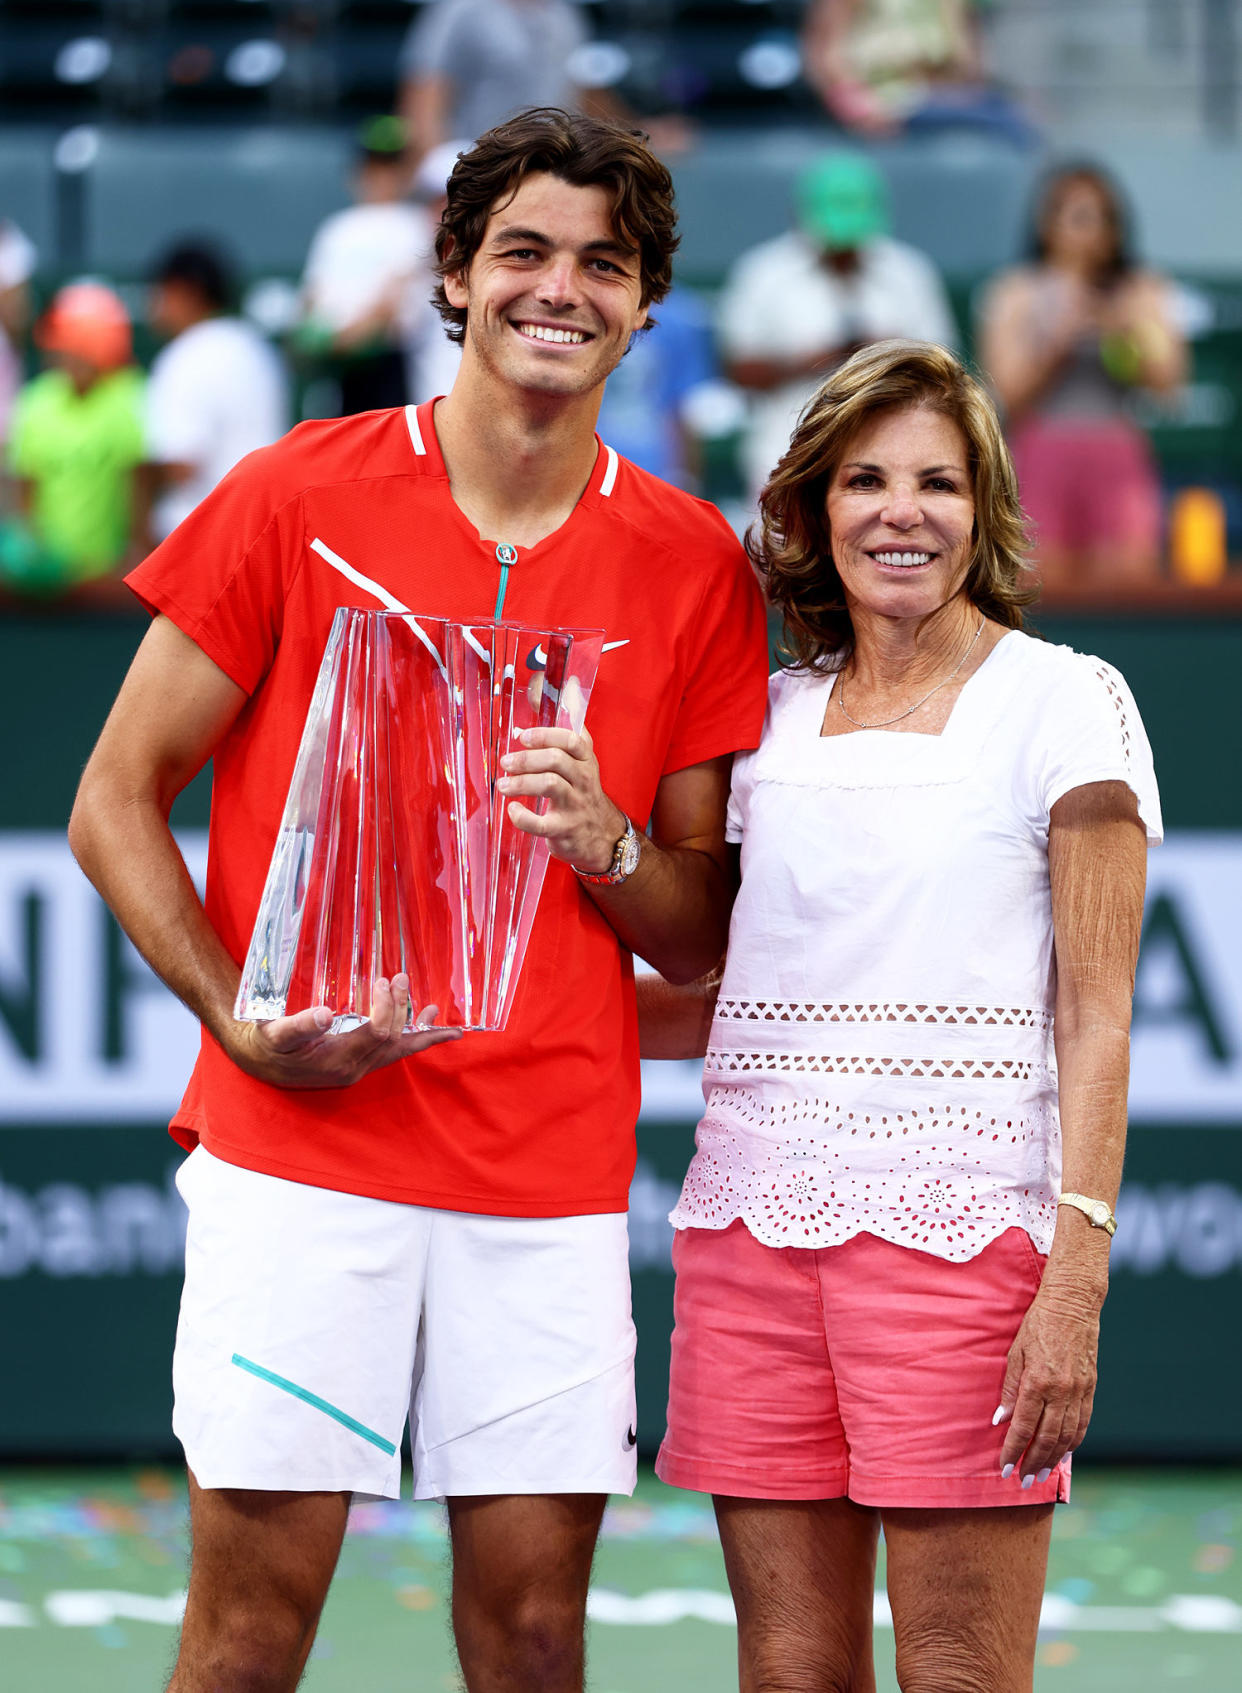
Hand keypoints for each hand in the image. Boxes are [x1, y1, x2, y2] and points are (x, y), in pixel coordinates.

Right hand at [224, 974, 461, 1089]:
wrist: (258, 1061)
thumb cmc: (267, 1044)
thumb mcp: (276, 1034)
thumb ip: (300, 1026)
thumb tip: (324, 1014)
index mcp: (338, 1061)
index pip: (378, 1032)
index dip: (387, 1007)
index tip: (383, 980)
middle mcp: (354, 1069)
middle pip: (391, 1038)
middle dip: (402, 1008)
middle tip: (401, 978)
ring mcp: (357, 1068)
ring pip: (397, 1050)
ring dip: (418, 1030)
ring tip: (439, 1014)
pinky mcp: (357, 1063)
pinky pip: (390, 1053)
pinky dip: (411, 1040)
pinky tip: (424, 1027)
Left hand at [498, 725, 626, 871]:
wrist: (602, 835)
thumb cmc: (583, 794)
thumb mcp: (583, 764)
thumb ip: (565, 738)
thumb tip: (541, 703)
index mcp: (586, 761)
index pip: (571, 740)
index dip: (545, 735)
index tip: (523, 736)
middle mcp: (583, 781)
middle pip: (556, 760)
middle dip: (526, 759)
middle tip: (506, 762)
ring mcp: (575, 805)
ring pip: (549, 785)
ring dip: (521, 783)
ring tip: (503, 785)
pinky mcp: (563, 829)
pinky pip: (540, 823)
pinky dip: (522, 817)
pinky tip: (512, 810)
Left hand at [993, 1281, 1100, 1484]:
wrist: (1073, 1305)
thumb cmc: (1037, 1324)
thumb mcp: (1015, 1352)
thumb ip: (1009, 1388)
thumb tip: (999, 1420)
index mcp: (1038, 1381)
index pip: (1023, 1426)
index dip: (1013, 1450)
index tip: (1004, 1468)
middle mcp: (1061, 1391)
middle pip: (1047, 1438)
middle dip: (1034, 1463)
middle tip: (1023, 1481)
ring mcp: (1079, 1391)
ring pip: (1068, 1436)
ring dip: (1054, 1459)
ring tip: (1042, 1475)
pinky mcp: (1091, 1389)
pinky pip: (1082, 1423)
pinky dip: (1073, 1443)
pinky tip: (1064, 1454)